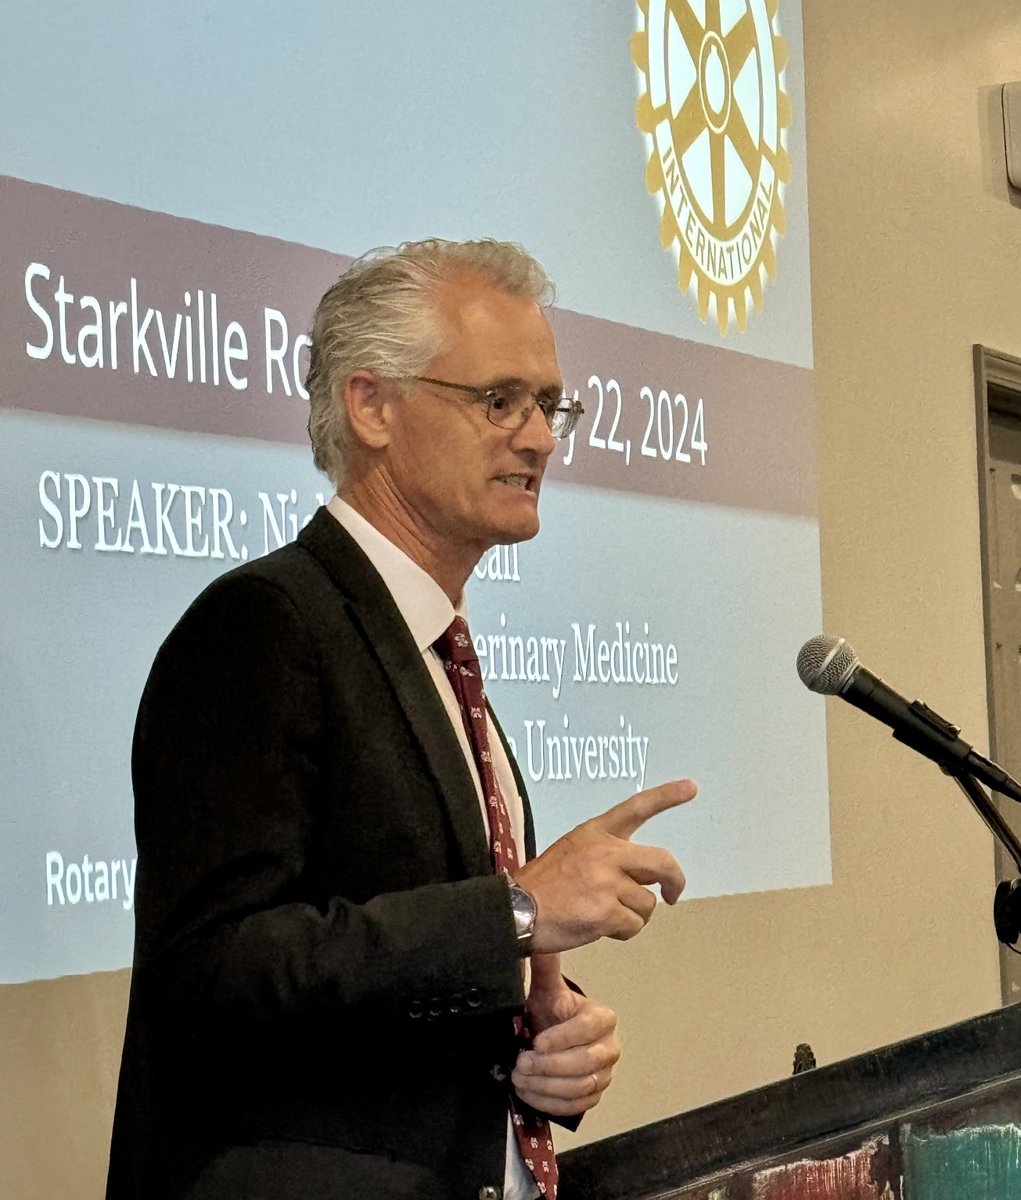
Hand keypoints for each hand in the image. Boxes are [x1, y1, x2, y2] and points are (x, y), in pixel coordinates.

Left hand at [511, 953, 619, 1116]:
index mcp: (601, 1018)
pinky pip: (576, 1106)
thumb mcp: (547, 990)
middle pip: (585, 1063)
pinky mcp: (593, 1096)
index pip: (586, 1029)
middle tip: (521, 1063)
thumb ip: (546, 968)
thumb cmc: (552, 1013)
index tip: (536, 1042)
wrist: (554, 1037)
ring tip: (520, 1078)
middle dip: (549, 1066)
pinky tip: (529, 1093)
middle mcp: (609, 1047)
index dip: (561, 1038)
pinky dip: (550, 1103)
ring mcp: (604, 1074)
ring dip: (545, 1086)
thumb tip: (539, 942)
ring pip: (580, 1087)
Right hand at [514, 778, 695, 952]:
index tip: (691, 787)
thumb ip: (608, 857)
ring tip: (603, 916)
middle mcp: (606, 852)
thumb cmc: (542, 885)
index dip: (666, 796)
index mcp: (596, 833)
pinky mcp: (606, 912)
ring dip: (633, 916)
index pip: (637, 808)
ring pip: (647, 904)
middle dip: (675, 881)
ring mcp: (607, 882)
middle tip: (673, 895)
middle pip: (662, 862)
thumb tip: (642, 879)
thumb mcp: (571, 851)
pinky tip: (598, 928)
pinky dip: (621, 932)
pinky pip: (633, 926)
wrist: (516, 910)